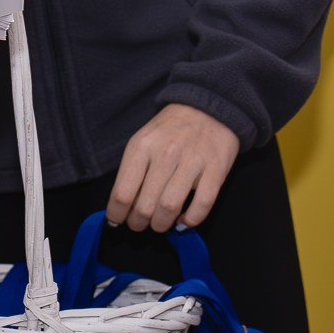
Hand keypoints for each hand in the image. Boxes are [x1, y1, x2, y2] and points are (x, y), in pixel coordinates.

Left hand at [107, 104, 240, 230]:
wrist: (209, 107)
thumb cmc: (170, 129)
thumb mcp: (144, 141)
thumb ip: (132, 172)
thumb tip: (121, 208)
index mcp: (142, 146)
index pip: (123, 193)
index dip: (117, 214)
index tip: (118, 221)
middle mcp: (166, 154)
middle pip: (145, 206)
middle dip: (139, 223)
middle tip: (140, 223)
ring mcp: (193, 162)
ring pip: (170, 208)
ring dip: (161, 224)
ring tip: (160, 224)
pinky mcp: (216, 169)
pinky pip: (201, 205)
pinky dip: (190, 220)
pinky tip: (183, 220)